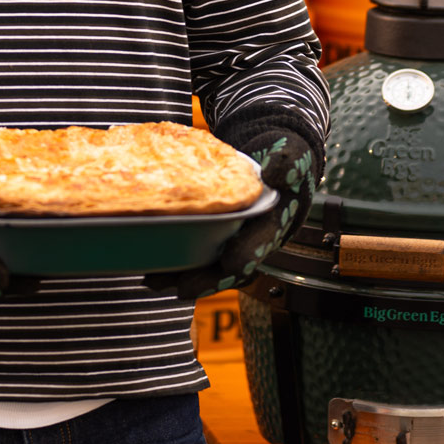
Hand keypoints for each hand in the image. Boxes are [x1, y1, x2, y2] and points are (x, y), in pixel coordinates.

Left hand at [146, 122, 316, 300]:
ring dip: (183, 276)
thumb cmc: (285, 160)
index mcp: (275, 222)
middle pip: (231, 269)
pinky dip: (176, 261)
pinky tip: (152, 263)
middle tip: (181, 287)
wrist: (275, 158)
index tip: (231, 263)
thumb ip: (286, 163)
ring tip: (154, 279)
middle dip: (207, 280)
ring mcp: (234, 239)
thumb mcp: (291, 156)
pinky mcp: (217, 234)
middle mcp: (253, 238)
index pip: (261, 244)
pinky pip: (197, 253)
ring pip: (209, 266)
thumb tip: (276, 171)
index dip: (247, 255)